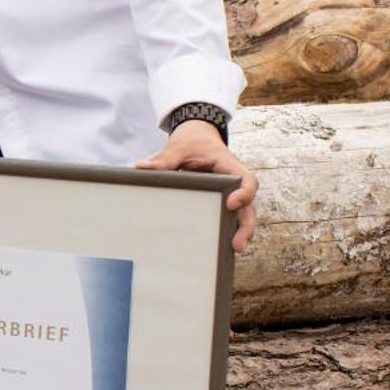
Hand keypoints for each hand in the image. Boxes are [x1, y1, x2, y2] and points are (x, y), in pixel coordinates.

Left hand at [137, 120, 258, 252]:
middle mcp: (235, 183)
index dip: (244, 193)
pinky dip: (227, 231)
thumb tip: (141, 168)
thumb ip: (164, 159)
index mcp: (229, 166)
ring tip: (233, 250)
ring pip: (242, 216)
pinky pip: (228, 218)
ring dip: (239, 233)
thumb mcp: (178, 148)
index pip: (247, 181)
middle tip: (237, 244)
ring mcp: (231, 195)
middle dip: (245, 226)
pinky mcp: (222, 203)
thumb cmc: (192, 143)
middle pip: (248, 206)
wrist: (197, 138)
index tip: (231, 203)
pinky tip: (219, 248)